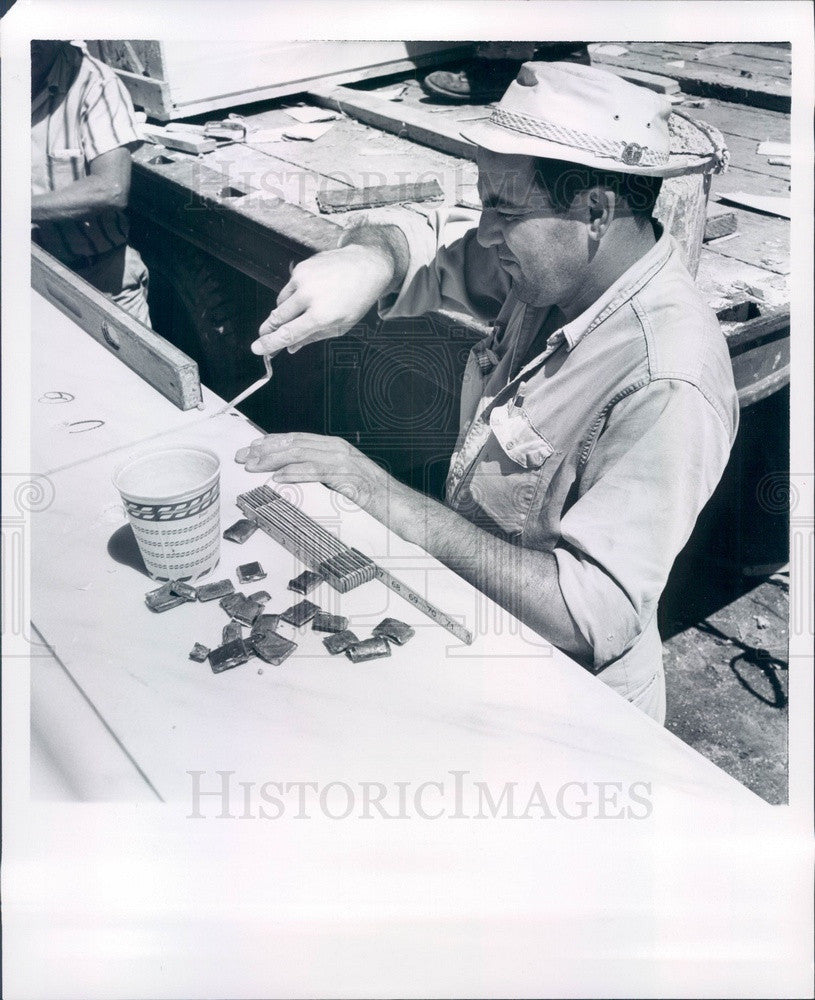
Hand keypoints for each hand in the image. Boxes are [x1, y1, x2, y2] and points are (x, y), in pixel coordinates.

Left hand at [235, 433, 389, 512]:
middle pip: (294, 444)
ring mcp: (343, 462)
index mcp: (336, 447)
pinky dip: (295, 473)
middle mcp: (338, 449)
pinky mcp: (347, 477)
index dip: (272, 442)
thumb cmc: (375, 497)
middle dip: (265, 450)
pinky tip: (279, 478)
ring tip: (254, 466)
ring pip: (301, 454)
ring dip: (274, 460)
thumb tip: (296, 477)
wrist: (401, 506)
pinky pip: (316, 472)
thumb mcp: (344, 481)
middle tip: (244, 457)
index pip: (297, 439)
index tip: (252, 448)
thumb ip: (324, 474)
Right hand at [251, 244, 395, 356]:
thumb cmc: (357, 299)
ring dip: (284, 312)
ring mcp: (303, 279)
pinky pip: (288, 289)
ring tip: (303, 311)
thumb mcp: (341, 326)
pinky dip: (294, 296)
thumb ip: (313, 338)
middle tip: (264, 337)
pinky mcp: (300, 268)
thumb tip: (291, 348)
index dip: (270, 343)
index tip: (257, 348)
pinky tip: (310, 294)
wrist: (366, 265)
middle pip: (277, 317)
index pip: (288, 333)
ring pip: (280, 303)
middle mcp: (309, 296)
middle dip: (268, 329)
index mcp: (322, 315)